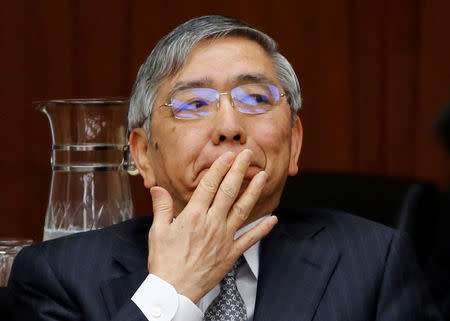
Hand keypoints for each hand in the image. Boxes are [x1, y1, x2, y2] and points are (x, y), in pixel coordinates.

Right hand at [146, 149, 277, 302]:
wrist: (174, 290)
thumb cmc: (164, 261)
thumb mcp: (157, 231)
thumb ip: (161, 207)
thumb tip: (158, 188)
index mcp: (193, 216)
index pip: (209, 185)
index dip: (220, 168)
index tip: (228, 155)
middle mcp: (212, 223)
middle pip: (228, 191)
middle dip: (239, 171)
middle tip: (247, 154)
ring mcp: (224, 238)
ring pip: (242, 210)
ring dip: (253, 192)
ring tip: (263, 176)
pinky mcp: (231, 253)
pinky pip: (250, 238)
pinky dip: (262, 229)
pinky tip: (273, 219)